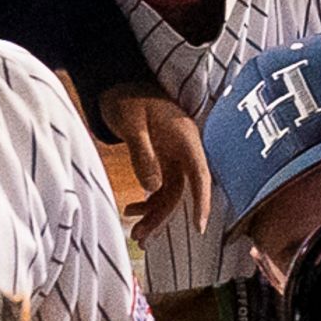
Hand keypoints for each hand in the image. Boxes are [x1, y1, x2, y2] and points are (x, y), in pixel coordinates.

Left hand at [97, 83, 212, 234]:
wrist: (119, 84)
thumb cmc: (128, 97)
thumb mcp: (132, 122)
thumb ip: (143, 153)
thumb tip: (152, 186)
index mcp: (186, 138)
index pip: (199, 175)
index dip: (202, 202)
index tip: (199, 226)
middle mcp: (183, 151)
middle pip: (181, 192)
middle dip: (164, 217)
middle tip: (142, 236)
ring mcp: (172, 157)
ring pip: (169, 194)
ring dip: (154, 214)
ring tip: (135, 233)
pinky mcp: (160, 161)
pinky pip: (158, 188)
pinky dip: (147, 202)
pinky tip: (132, 211)